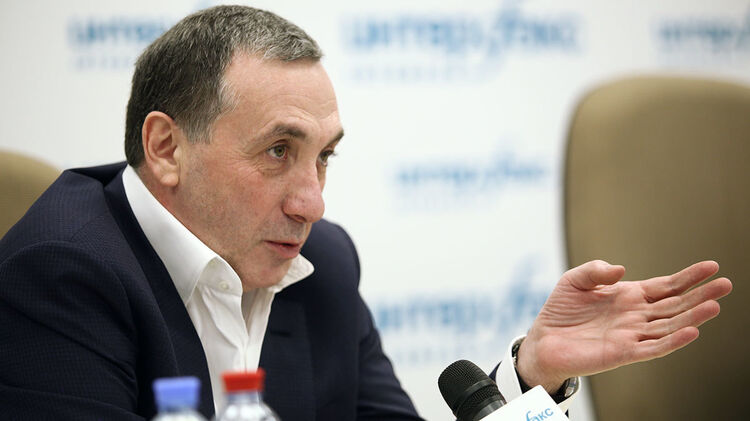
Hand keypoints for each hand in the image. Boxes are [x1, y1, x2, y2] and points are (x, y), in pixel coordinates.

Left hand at [516, 260, 731, 392]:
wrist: (544, 340)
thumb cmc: (561, 311)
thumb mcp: (575, 280)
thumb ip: (596, 270)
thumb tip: (621, 270)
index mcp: (629, 296)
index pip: (666, 286)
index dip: (688, 277)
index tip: (712, 267)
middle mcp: (636, 316)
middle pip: (675, 305)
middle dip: (701, 294)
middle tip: (727, 284)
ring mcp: (632, 335)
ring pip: (669, 326)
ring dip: (692, 317)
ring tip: (714, 305)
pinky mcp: (623, 353)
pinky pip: (653, 348)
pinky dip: (672, 341)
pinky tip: (691, 331)